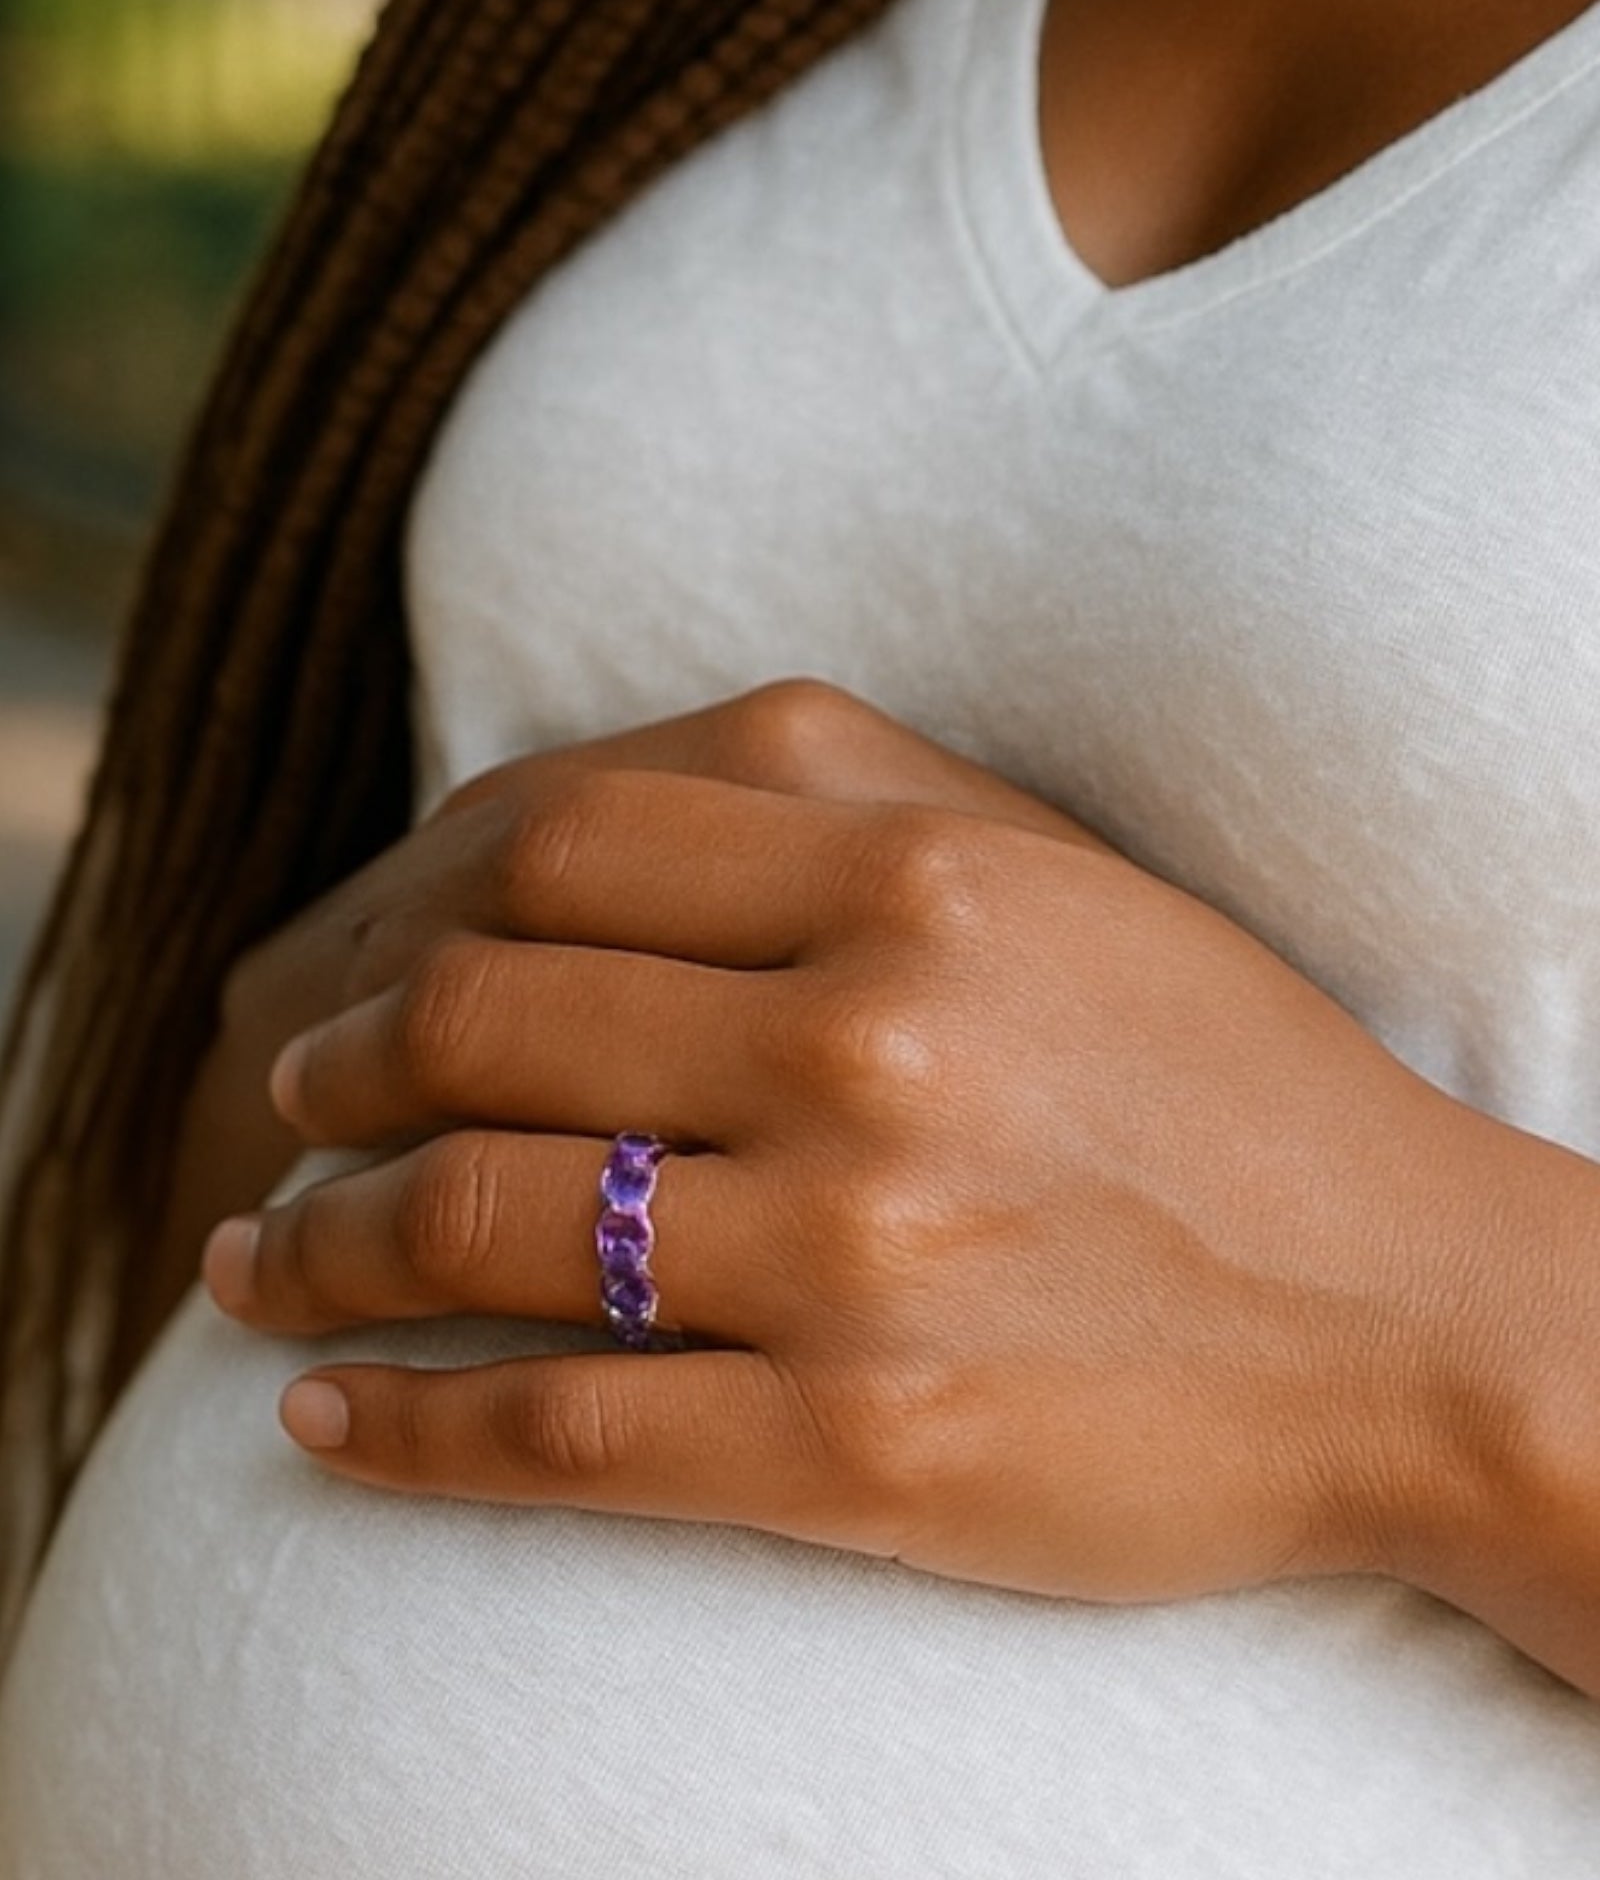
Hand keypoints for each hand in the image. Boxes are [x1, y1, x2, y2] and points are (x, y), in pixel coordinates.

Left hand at [202, 703, 1484, 1608]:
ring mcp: (858, 1253)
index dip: (397, 905)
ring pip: (473, 1223)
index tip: (355, 972)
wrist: (1411, 1322)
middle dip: (327, 1069)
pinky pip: (549, 1431)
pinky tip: (322, 1419)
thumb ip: (837, 798)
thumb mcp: (1059, 878)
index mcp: (917, 874)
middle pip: (475, 1017)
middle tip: (286, 1107)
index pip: (550, 844)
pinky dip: (395, 1428)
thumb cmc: (1227, 1085)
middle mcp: (873, 1040)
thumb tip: (566, 811)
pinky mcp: (860, 1448)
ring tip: (258, 1260)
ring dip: (315, 1245)